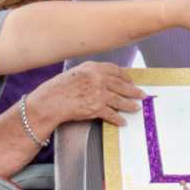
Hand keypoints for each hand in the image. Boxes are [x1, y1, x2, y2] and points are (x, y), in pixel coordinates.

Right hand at [28, 61, 142, 130]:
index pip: (115, 70)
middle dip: (133, 91)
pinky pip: (112, 114)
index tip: (130, 81)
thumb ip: (90, 75)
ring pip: (120, 100)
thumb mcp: (74, 74)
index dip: (125, 76)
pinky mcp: (96, 108)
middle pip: (121, 85)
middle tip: (141, 94)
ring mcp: (99, 93)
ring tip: (136, 108)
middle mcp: (98, 78)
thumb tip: (104, 80)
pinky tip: (122, 121)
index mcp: (92, 67)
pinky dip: (118, 119)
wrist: (48, 103)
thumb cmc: (56, 89)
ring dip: (130, 105)